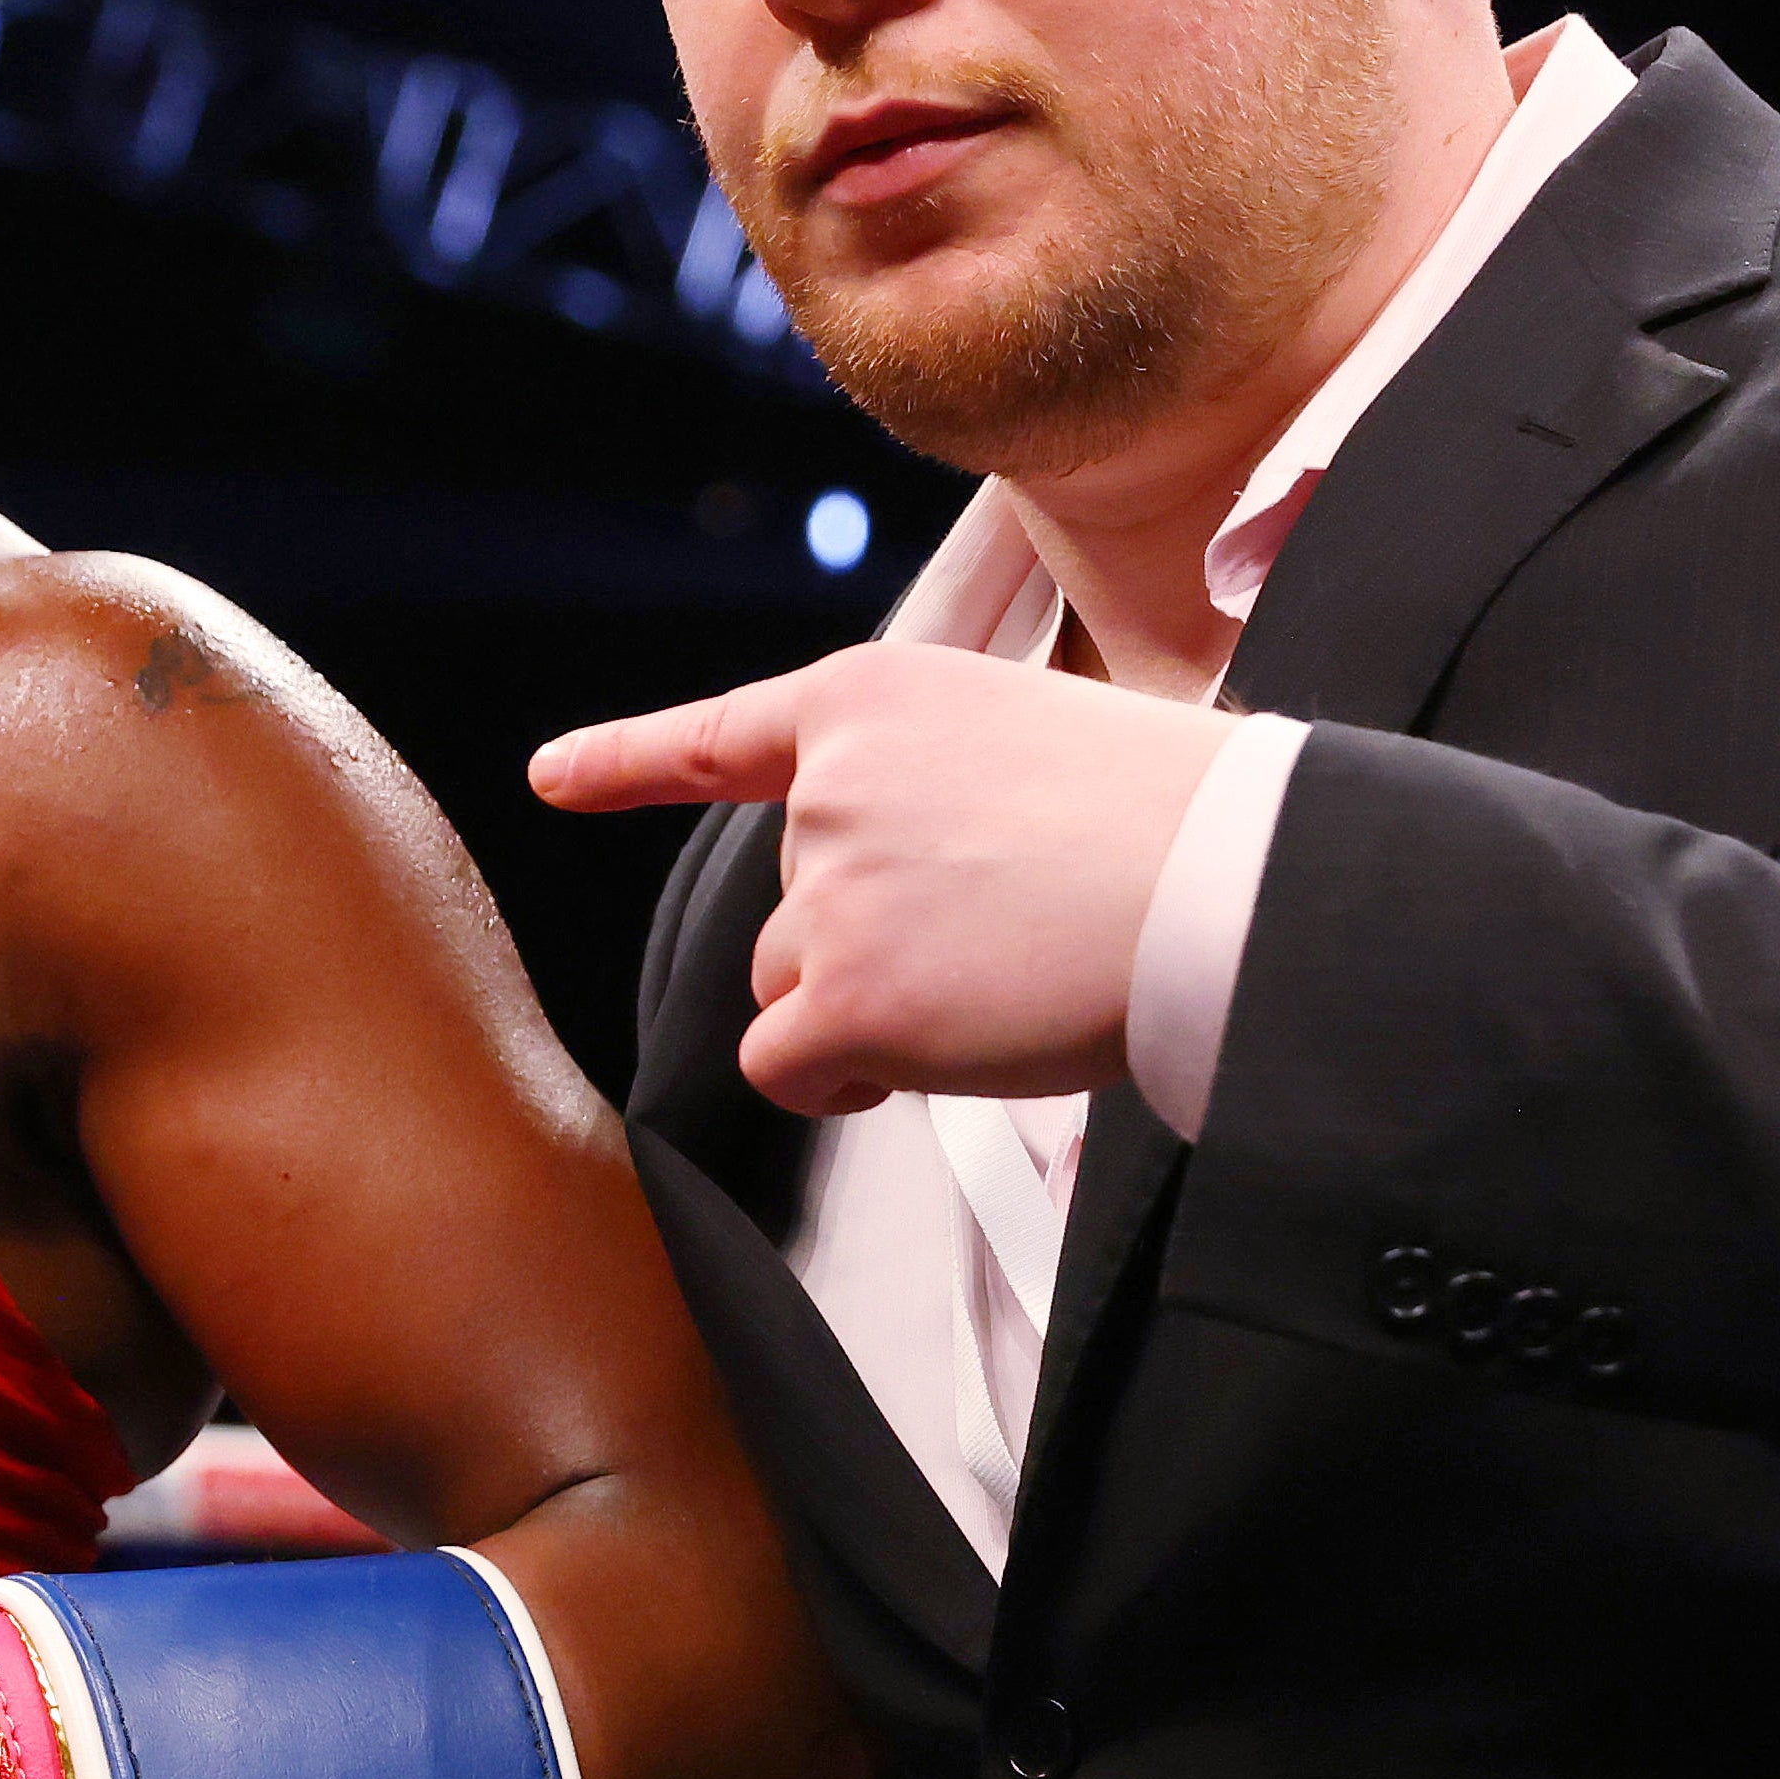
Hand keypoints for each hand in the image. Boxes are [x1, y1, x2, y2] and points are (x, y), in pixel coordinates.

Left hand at [532, 647, 1229, 1116]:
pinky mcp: (847, 995)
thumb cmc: (1167, 821)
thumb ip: (926, 795)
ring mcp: (831, 891)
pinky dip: (839, 1080)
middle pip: (785, 905)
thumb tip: (888, 897)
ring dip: (867, 1007)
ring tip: (995, 977)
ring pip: (790, 985)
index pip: (727, 737)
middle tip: (1000, 932)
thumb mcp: (1027, 740)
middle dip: (866, 940)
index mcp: (873, 698)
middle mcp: (828, 785)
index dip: (627, 760)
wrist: (1229, 882)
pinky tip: (927, 1053)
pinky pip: (787, 1065)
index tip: (550, 776)